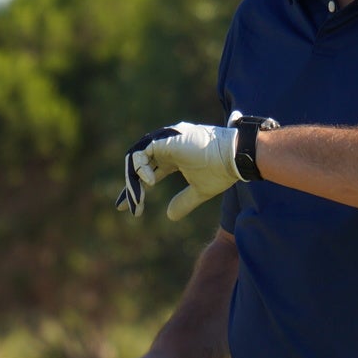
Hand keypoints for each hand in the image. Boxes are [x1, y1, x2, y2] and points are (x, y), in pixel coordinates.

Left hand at [116, 120, 238, 220]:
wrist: (233, 158)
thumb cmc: (221, 171)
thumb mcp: (199, 191)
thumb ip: (184, 202)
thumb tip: (169, 216)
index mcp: (175, 157)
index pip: (150, 171)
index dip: (138, 187)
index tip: (130, 207)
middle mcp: (167, 147)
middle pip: (140, 166)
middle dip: (130, 186)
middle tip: (124, 207)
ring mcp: (165, 142)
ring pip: (136, 159)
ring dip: (133, 181)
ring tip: (137, 201)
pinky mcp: (165, 141)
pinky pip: (141, 154)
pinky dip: (141, 169)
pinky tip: (150, 184)